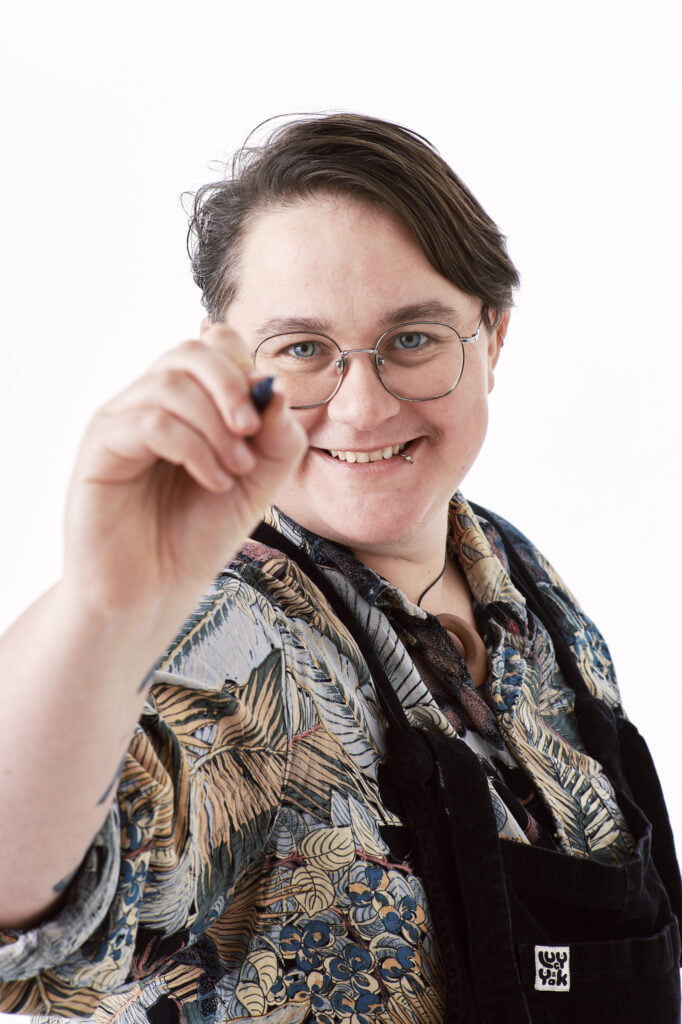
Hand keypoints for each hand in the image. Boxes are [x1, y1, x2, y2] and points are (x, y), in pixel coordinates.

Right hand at [62, 324, 306, 623]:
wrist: (153, 591)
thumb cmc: (198, 535)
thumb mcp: (258, 484)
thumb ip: (277, 438)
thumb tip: (276, 388)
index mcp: (187, 402)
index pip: (215, 346)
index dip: (246, 370)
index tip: (264, 419)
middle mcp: (150, 401)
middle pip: (192, 350)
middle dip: (232, 386)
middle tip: (251, 432)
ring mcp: (121, 420)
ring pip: (172, 384)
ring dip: (216, 427)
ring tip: (236, 470)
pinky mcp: (100, 448)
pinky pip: (149, 421)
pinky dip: (193, 448)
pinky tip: (214, 482)